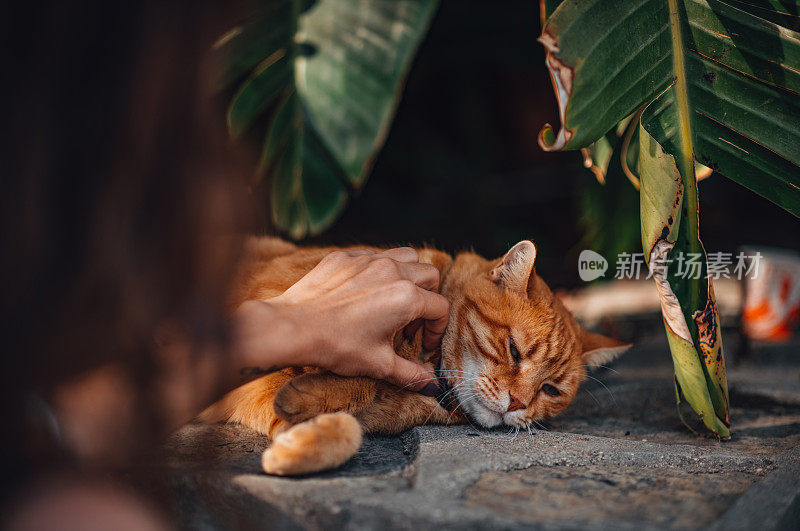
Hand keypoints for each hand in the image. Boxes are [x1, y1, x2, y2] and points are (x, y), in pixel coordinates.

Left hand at [234, 247, 447, 392]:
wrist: (292, 328)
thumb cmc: (335, 346)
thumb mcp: (378, 364)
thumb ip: (410, 373)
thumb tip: (430, 385)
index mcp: (405, 297)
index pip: (439, 308)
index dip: (437, 329)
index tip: (423, 344)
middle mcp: (391, 271)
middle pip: (429, 276)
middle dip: (428, 299)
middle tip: (411, 323)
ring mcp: (367, 260)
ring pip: (405, 256)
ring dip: (409, 276)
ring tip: (395, 301)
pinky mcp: (345, 257)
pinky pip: (374, 256)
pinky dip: (379, 270)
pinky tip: (366, 293)